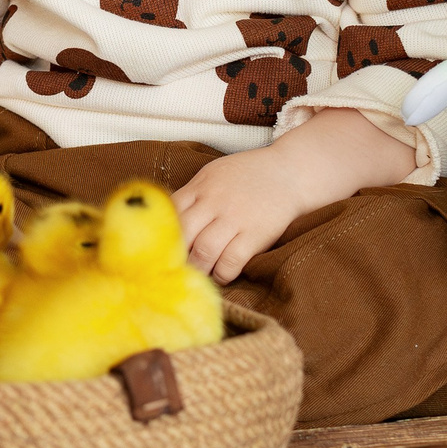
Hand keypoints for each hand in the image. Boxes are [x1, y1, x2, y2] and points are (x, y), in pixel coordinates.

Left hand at [175, 107, 415, 283]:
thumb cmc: (249, 175)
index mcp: (200, 186)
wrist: (291, 172)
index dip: (159, 235)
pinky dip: (222, 274)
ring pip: (204, 251)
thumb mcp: (215, 174)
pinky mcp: (256, 234)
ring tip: (196, 276)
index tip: (155, 251)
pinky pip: (231, 262)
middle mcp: (214, 202)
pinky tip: (221, 275)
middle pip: (182, 234)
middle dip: (174, 256)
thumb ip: (192, 194)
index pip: (168, 212)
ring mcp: (235, 218)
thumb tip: (165, 219)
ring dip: (197, 269)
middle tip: (171, 270)